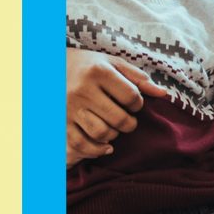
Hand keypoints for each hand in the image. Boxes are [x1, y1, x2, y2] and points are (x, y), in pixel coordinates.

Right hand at [68, 49, 167, 163]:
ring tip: (114, 128)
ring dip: (114, 135)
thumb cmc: (88, 66)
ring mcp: (69, 108)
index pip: (132, 96)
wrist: (50, 67)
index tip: (133, 103)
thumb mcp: (112, 64)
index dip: (138, 104)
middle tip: (127, 120)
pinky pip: (82, 144)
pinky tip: (105, 145)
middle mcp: (83, 90)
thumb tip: (163, 94)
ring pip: (102, 133)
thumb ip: (138, 78)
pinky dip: (97, 150)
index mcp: (98, 71)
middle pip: (119, 119)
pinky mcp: (60, 122)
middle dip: (129, 123)